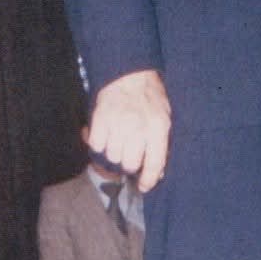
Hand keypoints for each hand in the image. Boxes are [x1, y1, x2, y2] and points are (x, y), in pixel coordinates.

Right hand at [88, 69, 171, 191]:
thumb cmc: (149, 97)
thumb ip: (161, 144)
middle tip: (130, 154)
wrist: (129, 73)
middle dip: (130, 163)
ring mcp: (117, 123)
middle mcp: (138, 127)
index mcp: (158, 127)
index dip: (148, 180)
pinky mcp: (100, 119)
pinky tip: (105, 135)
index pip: (154, 164)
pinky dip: (99, 143)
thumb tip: (157, 172)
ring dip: (114, 152)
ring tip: (118, 141)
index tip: (144, 186)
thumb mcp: (164, 118)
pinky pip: (96, 145)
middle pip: (130, 164)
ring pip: (112, 156)